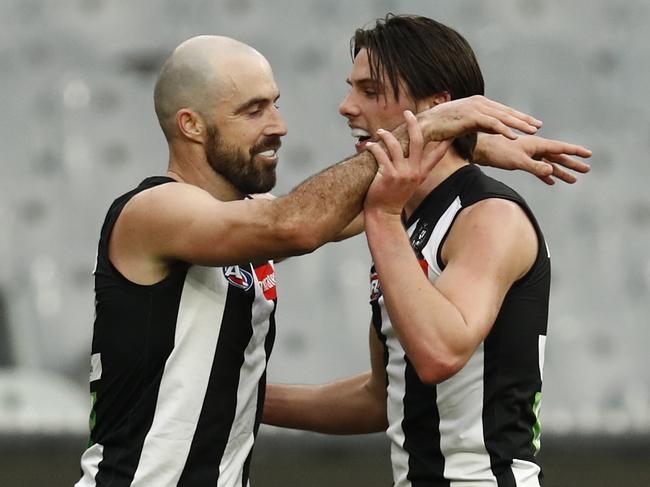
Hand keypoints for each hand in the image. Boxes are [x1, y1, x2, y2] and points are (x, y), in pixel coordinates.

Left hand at [364, 111, 452, 215]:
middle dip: (413, 124)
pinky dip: (373, 147)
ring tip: (380, 131)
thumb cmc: (394, 197)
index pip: (438, 154)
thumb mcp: (410, 183)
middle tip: (408, 113)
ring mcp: (401, 173)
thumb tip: (413, 153)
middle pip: (418, 141)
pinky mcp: (388, 175)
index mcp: (422, 172)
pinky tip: (368, 145)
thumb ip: (414, 168)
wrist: (384, 214)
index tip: (450, 129)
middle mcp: (414, 171)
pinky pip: (380, 154)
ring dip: (386, 135)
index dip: (445, 141)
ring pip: (396, 145)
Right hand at [417, 95, 542, 141]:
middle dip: (523, 119)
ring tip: (532, 131)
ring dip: (519, 124)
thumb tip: (485, 129)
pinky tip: (514, 137)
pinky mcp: (471, 117)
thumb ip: (476, 123)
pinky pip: (492, 124)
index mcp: (477, 103)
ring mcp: (475, 108)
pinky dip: (505, 130)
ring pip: (503, 117)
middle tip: (538, 125)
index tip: (530, 122)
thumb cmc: (440, 127)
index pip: (502, 110)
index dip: (517, 116)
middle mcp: (478, 102)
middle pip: (506, 111)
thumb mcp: (463, 123)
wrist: (424, 126)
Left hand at [474, 134, 591, 184]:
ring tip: (573, 180)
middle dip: (572, 164)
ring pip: (548, 164)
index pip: (561, 148)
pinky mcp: (520, 161)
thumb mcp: (518, 161)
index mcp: (537, 144)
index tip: (589, 154)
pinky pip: (537, 169)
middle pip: (558, 157)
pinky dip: (544, 175)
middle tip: (587, 170)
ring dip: (561, 172)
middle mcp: (535, 148)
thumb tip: (552, 171)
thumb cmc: (498, 152)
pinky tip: (550, 181)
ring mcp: (528, 154)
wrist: (481, 150)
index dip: (575, 152)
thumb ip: (535, 167)